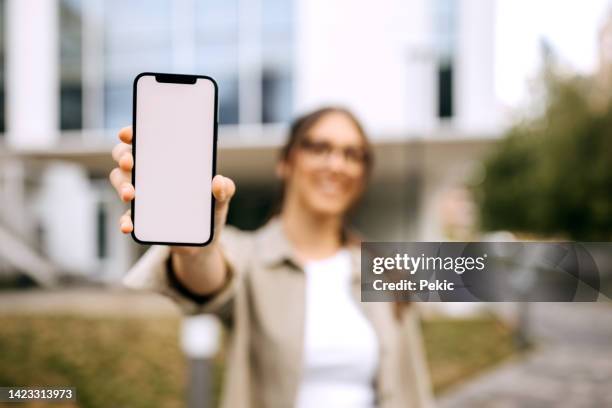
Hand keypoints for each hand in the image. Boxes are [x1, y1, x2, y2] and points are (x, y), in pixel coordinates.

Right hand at [109, 126, 235, 255]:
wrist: (202, 240)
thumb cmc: (209, 210)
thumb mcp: (220, 199)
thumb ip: (225, 190)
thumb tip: (219, 181)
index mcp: (168, 162)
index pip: (146, 140)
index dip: (134, 134)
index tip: (127, 134)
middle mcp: (150, 174)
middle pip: (125, 156)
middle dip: (123, 156)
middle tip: (130, 162)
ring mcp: (143, 195)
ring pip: (120, 181)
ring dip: (121, 185)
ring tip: (131, 195)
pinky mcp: (141, 218)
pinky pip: (127, 216)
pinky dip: (125, 220)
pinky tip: (127, 225)